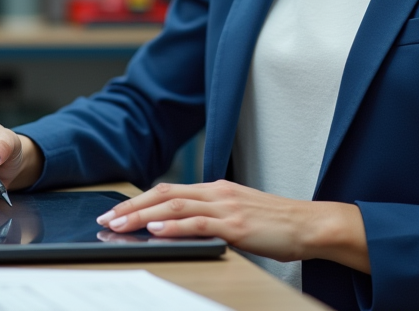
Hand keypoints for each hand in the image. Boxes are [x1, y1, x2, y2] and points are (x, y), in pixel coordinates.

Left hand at [95, 180, 369, 271]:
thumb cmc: (277, 224)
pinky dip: (175, 225)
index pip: (169, 189)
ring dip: (143, 216)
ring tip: (121, 225)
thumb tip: (181, 227)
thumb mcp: (239, 214)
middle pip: (165, 193)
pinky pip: (199, 223)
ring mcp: (226, 207)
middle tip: (108, 218)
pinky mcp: (236, 225)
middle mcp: (217, 193)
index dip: (140, 200)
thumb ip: (212, 216)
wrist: (310, 224)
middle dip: (132, 207)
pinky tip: (157, 229)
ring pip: (175, 205)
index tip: (118, 211)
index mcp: (216, 189)